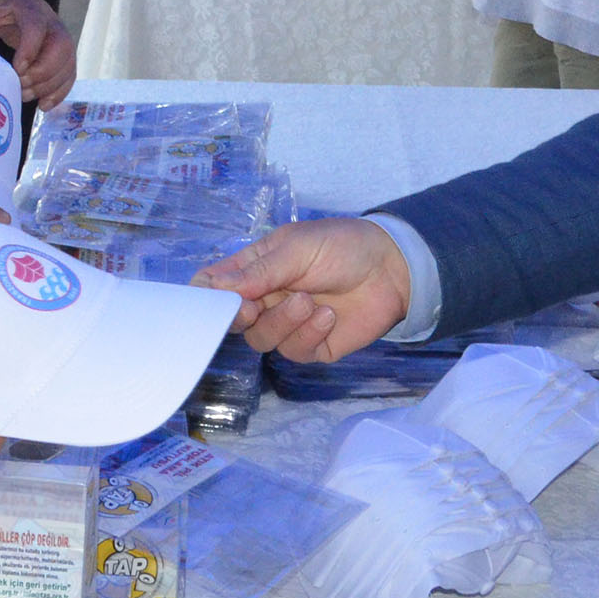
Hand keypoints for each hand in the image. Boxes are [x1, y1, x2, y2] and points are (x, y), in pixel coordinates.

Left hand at [0, 0, 74, 105]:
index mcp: (29, 8)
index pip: (37, 27)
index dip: (29, 50)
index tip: (16, 70)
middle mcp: (51, 22)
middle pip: (61, 48)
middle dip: (43, 73)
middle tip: (21, 87)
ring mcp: (60, 37)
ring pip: (68, 63)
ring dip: (51, 86)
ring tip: (26, 97)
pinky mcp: (63, 53)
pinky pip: (69, 73)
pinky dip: (60, 91)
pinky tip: (44, 105)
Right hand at [194, 218, 411, 361]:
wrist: (393, 268)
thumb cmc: (342, 246)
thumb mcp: (297, 248)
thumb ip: (258, 272)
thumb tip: (214, 287)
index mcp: (255, 269)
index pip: (214, 286)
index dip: (205, 296)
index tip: (211, 300)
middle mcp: (266, 299)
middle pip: (233, 320)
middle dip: (240, 316)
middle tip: (253, 308)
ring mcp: (289, 324)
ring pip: (262, 339)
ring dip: (283, 322)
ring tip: (309, 301)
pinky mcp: (312, 346)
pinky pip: (295, 351)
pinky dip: (308, 334)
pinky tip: (328, 315)